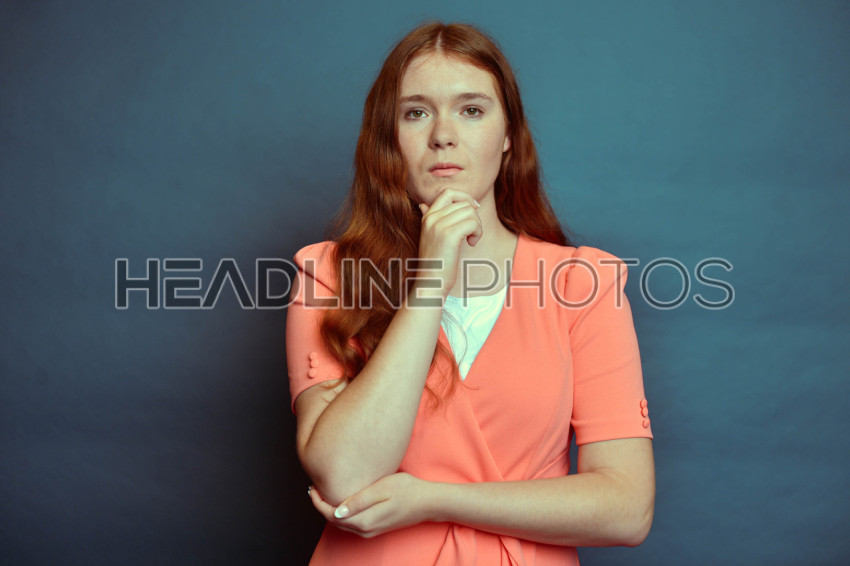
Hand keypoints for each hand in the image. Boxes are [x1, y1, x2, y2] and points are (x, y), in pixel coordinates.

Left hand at [308, 473, 436, 537]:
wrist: (428, 503)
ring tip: (324, 492)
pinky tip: (341, 500)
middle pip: (333, 521)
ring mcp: (370, 531)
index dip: (318, 502)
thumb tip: (336, 511)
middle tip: (314, 487)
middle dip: (321, 505)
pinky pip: (351, 524)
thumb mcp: (382, 489)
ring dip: (330, 509)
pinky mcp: (375, 528)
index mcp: (364, 520)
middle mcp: (365, 530)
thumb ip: (358, 501)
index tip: (312, 487)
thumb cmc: (407, 490)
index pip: (331, 515)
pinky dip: (341, 513)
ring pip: (342, 524)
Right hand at [417, 188, 481, 297]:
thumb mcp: (429, 237)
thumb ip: (428, 219)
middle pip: (463, 203)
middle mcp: (432, 218)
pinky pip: (473, 223)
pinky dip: (478, 232)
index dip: (465, 197)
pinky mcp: (449, 235)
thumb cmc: (434, 262)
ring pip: (470, 212)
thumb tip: (423, 204)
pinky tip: (471, 244)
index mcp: (427, 217)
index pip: (448, 192)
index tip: (474, 209)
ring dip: (477, 226)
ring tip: (471, 239)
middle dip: (474, 216)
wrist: (431, 282)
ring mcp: (439, 225)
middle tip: (472, 233)